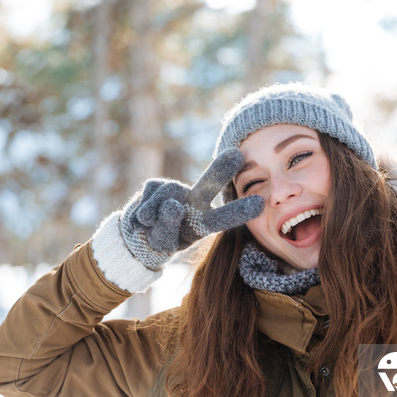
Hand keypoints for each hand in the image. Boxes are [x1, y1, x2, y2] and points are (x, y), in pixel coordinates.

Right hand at [120, 148, 263, 269]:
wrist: (137, 235)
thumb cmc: (159, 241)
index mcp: (205, 222)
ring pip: (168, 196)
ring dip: (155, 215)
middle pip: (208, 184)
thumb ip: (168, 228)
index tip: (260, 203)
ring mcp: (175, 191)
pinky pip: (149, 197)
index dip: (240, 211)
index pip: (224, 217)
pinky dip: (142, 213)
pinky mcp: (155, 185)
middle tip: (236, 154)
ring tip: (149, 226)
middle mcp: (194, 202)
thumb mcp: (166, 242)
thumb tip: (172, 204)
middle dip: (220, 170)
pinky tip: (142, 219)